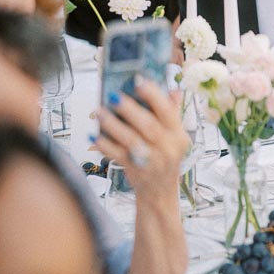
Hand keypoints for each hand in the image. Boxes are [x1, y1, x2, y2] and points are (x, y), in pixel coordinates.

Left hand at [94, 77, 188, 196]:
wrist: (160, 193)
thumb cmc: (165, 159)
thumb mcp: (175, 138)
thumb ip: (172, 113)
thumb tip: (172, 89)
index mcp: (179, 135)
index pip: (168, 112)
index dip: (154, 95)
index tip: (139, 80)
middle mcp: (168, 148)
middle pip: (149, 126)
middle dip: (130, 109)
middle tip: (113, 95)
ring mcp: (152, 162)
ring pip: (132, 141)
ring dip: (113, 125)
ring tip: (100, 112)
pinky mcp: (136, 171)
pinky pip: (118, 156)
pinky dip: (105, 145)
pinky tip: (95, 136)